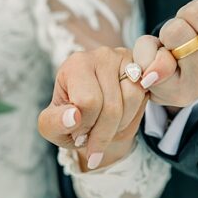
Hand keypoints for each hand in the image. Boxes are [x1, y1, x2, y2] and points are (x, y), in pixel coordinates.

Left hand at [38, 47, 147, 170]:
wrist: (91, 112)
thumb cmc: (70, 118)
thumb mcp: (52, 126)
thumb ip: (55, 123)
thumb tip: (73, 116)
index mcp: (76, 64)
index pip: (88, 102)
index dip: (85, 126)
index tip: (78, 135)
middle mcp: (102, 55)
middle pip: (112, 105)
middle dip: (104, 133)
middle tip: (93, 142)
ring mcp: (126, 59)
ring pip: (133, 99)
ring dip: (121, 125)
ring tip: (106, 130)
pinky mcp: (142, 68)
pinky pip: (145, 95)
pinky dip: (134, 115)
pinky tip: (120, 121)